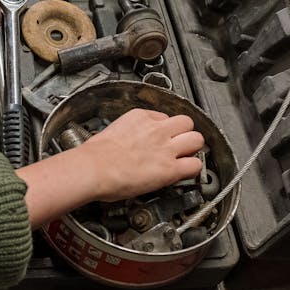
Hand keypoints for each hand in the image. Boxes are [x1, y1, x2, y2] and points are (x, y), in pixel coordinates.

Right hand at [17, 108, 203, 228]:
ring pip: (197, 139)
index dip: (165, 129)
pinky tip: (185, 172)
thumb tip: (128, 141)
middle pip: (186, 122)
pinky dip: (193, 169)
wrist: (93, 168)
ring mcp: (166, 148)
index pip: (164, 117)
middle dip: (184, 133)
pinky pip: (195, 165)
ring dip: (192, 148)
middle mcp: (156, 129)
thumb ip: (127, 132)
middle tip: (179, 144)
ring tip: (185, 156)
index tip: (161, 137)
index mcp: (140, 117)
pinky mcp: (170, 169)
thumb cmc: (95, 155)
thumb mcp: (112, 131)